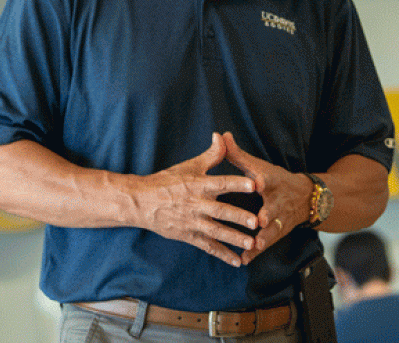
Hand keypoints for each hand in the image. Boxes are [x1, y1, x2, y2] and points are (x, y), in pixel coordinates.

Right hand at [131, 133, 259, 266]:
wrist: (141, 202)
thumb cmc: (167, 181)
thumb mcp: (189, 166)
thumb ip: (211, 155)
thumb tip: (222, 136)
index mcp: (198, 185)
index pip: (221, 183)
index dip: (237, 183)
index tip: (254, 184)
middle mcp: (197, 204)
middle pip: (221, 211)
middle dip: (239, 217)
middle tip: (257, 222)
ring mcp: (192, 222)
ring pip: (217, 232)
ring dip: (234, 238)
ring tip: (251, 243)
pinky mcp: (189, 236)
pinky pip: (208, 247)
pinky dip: (223, 254)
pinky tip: (238, 261)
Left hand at [221, 132, 312, 264]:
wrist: (306, 197)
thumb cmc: (275, 179)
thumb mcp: (259, 166)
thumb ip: (237, 154)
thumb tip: (220, 135)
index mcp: (271, 182)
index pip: (268, 179)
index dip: (263, 180)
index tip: (258, 182)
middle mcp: (277, 201)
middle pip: (273, 208)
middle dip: (268, 214)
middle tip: (261, 220)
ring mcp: (279, 219)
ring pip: (272, 230)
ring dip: (263, 238)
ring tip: (253, 245)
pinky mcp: (277, 233)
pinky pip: (266, 244)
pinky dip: (255, 253)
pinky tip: (244, 260)